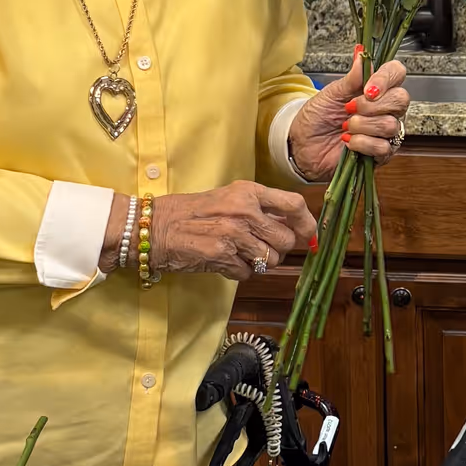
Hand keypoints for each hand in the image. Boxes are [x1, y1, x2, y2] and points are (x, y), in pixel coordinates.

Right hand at [152, 183, 317, 281]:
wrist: (155, 226)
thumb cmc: (191, 212)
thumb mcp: (228, 198)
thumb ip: (259, 209)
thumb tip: (293, 227)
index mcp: (248, 192)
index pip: (293, 205)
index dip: (307, 223)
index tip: (310, 236)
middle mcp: (244, 211)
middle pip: (286, 240)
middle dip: (278, 250)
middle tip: (260, 247)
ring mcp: (234, 234)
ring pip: (270, 261)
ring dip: (258, 263)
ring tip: (238, 254)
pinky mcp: (222, 256)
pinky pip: (247, 274)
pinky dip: (238, 272)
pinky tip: (223, 261)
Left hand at [288, 49, 411, 180]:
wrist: (303, 146)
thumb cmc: (317, 117)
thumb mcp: (331, 93)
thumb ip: (352, 77)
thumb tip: (361, 53)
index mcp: (375, 88)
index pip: (396, 73)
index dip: (386, 79)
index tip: (367, 89)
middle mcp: (385, 108)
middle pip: (401, 99)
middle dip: (372, 106)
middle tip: (350, 108)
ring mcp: (385, 131)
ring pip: (390, 124)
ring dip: (361, 126)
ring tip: (344, 128)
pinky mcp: (381, 154)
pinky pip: (383, 146)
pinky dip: (361, 143)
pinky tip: (349, 142)